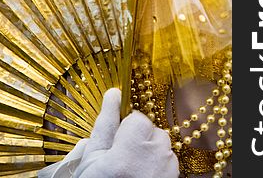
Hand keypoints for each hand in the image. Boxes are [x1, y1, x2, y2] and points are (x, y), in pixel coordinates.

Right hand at [38, 88, 178, 177]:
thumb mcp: (92, 158)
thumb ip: (105, 123)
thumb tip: (113, 93)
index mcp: (130, 152)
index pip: (139, 119)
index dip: (126, 128)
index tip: (117, 142)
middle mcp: (155, 161)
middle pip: (154, 132)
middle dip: (140, 139)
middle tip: (122, 157)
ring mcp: (168, 173)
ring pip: (164, 147)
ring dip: (151, 152)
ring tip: (132, 168)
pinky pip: (170, 163)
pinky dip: (159, 165)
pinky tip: (143, 174)